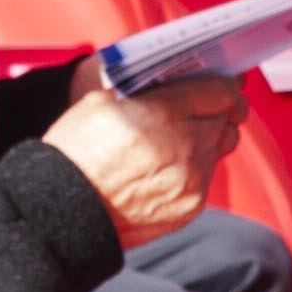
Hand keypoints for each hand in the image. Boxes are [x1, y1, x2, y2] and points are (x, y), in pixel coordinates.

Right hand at [42, 63, 239, 242]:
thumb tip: (174, 84)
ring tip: (177, 140)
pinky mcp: (192, 206)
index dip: (224, 84)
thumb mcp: (103, 101)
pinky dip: (193, 169)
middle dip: (215, 111)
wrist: (66, 210)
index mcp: (166, 113)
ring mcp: (193, 180)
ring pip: (217, 149)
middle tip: (203, 107)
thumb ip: (147, 91)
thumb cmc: (77, 152)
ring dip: (204, 140)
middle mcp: (187, 146)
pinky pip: (205, 178)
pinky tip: (167, 168)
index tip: (225, 82)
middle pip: (225, 119)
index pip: (221, 91)